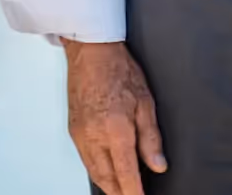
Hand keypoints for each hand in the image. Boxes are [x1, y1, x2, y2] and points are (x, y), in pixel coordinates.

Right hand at [63, 40, 166, 194]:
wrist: (91, 51)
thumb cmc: (118, 69)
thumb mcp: (145, 102)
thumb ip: (151, 138)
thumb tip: (158, 164)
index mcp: (115, 130)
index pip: (126, 174)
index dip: (135, 192)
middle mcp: (94, 136)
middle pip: (107, 178)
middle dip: (120, 192)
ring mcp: (80, 135)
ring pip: (94, 172)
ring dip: (108, 185)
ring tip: (121, 191)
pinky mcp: (73, 130)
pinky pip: (85, 160)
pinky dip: (96, 171)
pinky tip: (105, 172)